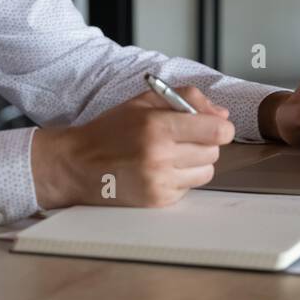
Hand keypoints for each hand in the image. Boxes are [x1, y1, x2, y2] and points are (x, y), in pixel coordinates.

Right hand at [31, 86, 234, 208]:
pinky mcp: (157, 201)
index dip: (220, 127)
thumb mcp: (143, 102)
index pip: (216, 131)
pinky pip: (189, 188)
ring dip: (196, 163)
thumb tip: (221, 115)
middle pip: (213, 152)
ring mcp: (159, 182)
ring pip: (206, 172)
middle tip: (184, 138)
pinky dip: (181, 178)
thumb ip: (185, 99)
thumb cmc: (109, 131)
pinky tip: (160, 170)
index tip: (214, 126)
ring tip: (172, 155)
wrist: (77, 164)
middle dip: (205, 143)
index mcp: (157, 126)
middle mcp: (160, 156)